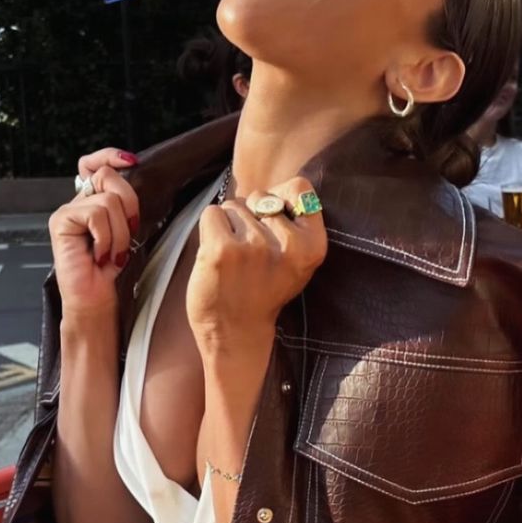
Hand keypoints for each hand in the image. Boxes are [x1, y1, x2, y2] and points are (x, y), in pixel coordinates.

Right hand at [48, 148, 139, 316]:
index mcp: (94, 200)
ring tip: (113, 253)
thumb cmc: (114, 269)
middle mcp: (79, 201)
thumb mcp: (127, 230)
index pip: (94, 163)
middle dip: (130, 204)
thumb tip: (135, 179)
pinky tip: (100, 255)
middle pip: (109, 175)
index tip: (131, 161)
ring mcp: (68, 210)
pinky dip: (106, 237)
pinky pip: (96, 214)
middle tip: (129, 233)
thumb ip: (126, 205)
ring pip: (108, 200)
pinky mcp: (61, 221)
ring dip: (120, 232)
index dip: (111, 156)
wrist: (96, 299)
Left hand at [187, 176, 327, 352]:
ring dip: (228, 228)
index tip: (273, 221)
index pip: (300, 188)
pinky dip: (209, 231)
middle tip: (250, 254)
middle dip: (250, 215)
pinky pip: (212, 214)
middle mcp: (288, 244)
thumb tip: (272, 191)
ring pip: (233, 207)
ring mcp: (254, 247)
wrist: (236, 334)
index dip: (281, 197)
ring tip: (234, 261)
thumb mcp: (294, 260)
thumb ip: (292, 225)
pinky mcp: (222, 251)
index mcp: (312, 246)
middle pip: (260, 196)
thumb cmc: (262, 290)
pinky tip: (217, 258)